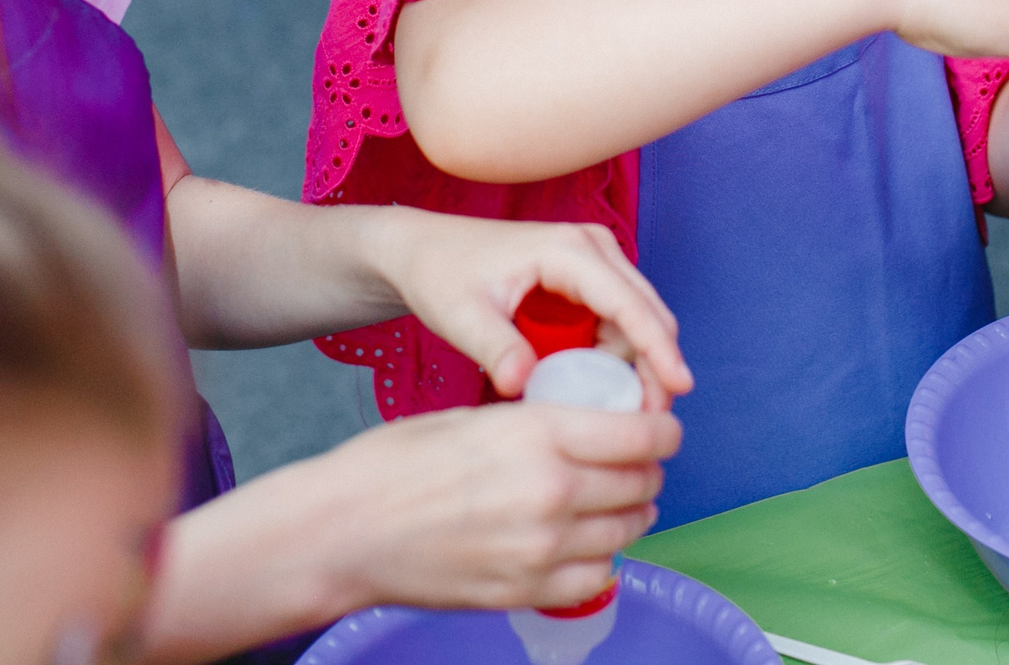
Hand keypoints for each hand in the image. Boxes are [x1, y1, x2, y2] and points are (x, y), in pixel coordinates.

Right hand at [299, 402, 678, 612]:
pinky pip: (596, 576)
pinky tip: (581, 543)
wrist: (344, 530)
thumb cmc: (397, 464)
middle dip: (647, 469)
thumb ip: (544, 424)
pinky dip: (600, 558)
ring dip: (629, 513)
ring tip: (611, 502)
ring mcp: (542, 550)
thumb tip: (597, 428)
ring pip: (627, 530)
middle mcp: (552, 492)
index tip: (662, 428)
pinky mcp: (526, 592)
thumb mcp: (477, 417)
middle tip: (634, 463)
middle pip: (642, 481)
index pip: (643, 433)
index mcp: (540, 434)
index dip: (664, 428)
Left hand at [369, 209, 690, 404]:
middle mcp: (591, 247)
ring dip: (632, 366)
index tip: (679, 388)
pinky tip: (593, 390)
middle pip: (645, 313)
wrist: (423, 250)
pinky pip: (616, 322)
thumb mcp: (461, 315)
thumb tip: (523, 385)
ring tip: (613, 414)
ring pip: (635, 321)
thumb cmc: (440, 274)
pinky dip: (612, 357)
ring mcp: (593, 260)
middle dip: (654, 366)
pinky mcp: (587, 278)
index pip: (628, 302)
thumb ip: (495, 348)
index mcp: (567, 250)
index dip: (658, 347)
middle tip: (649, 422)